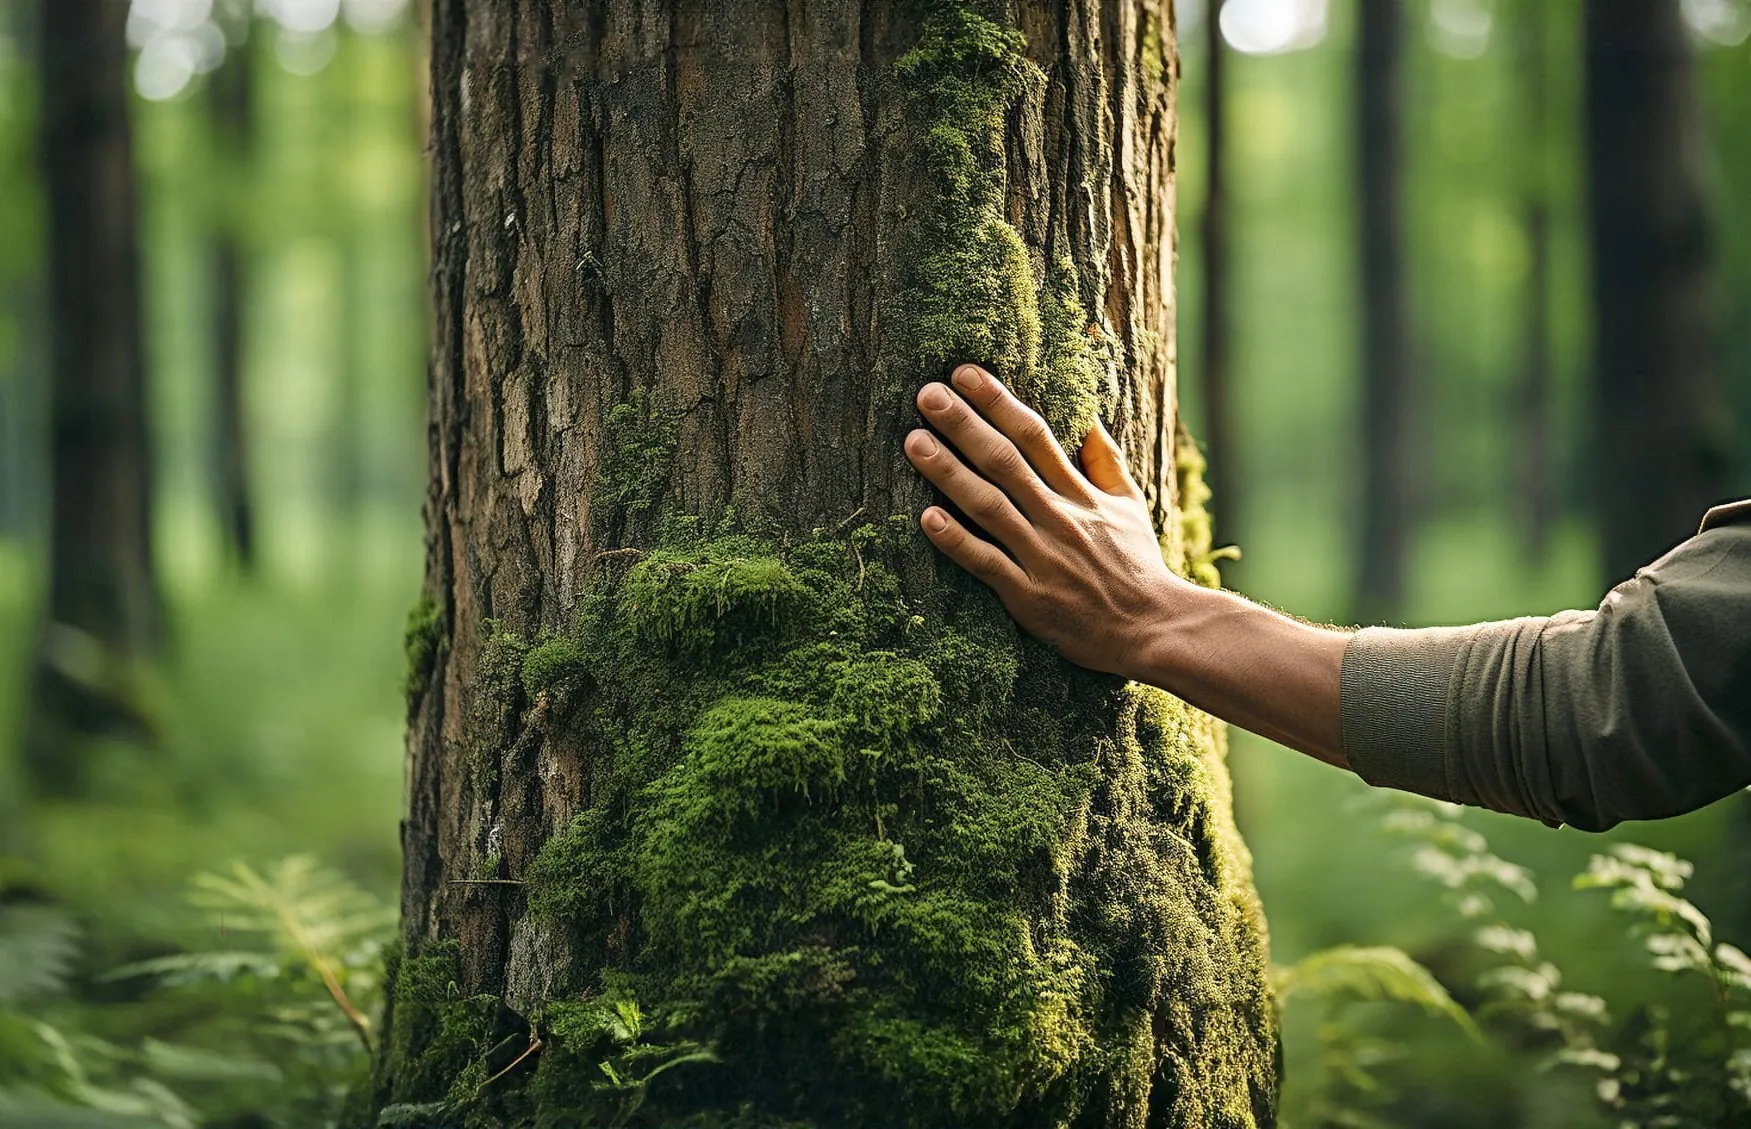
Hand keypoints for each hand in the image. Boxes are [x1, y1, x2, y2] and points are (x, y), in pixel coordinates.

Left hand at [904, 364, 1187, 678]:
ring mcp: (1042, 557)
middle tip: (927, 393)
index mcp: (1081, 494)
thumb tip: (1087, 418)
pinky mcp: (1028, 597)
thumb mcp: (1130, 507)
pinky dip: (956, 540)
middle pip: (1005, 462)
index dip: (998, 402)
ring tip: (914, 441)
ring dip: (949, 472)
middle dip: (965, 424)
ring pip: (989, 506)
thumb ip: (1106, 462)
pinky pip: (986, 564)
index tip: (966, 373)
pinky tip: (925, 517)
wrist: (1154, 630)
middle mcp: (1059, 519)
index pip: (1035, 436)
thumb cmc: (1136, 567)